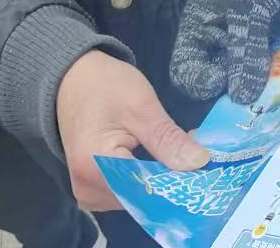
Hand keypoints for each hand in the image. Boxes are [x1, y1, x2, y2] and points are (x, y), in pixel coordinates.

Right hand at [56, 50, 207, 210]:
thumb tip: (200, 163)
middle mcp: (88, 190)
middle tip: (198, 157)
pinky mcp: (93, 189)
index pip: (148, 189)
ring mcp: (88, 194)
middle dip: (172, 181)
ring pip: (138, 199)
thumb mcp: (141, 105)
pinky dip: (147, 181)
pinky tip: (161, 164)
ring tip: (180, 156)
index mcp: (95, 168)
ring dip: (161, 182)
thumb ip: (168, 138)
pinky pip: (128, 194)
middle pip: (142, 198)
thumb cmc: (104, 86)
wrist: (72, 79)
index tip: (207, 169)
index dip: (180, 182)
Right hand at [171, 0, 279, 104]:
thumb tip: (241, 97)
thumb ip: (244, 49)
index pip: (186, 71)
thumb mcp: (249, 7)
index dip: (200, 83)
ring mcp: (249, 48)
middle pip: (220, 84)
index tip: (225, 82)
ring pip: (250, 83)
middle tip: (260, 99)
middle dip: (238, 94)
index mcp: (200, 29)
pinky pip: (273, 74)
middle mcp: (221, 44)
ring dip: (265, 90)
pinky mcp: (274, 50)